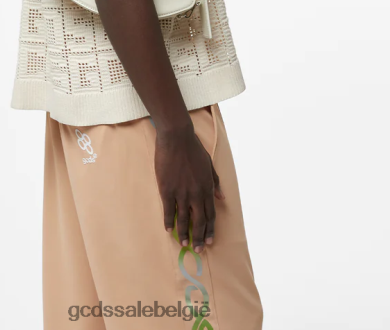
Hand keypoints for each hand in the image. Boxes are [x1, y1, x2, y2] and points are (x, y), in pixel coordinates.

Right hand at [154, 122, 225, 252]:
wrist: (177, 138)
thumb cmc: (194, 149)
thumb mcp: (209, 165)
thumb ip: (216, 182)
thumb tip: (222, 197)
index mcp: (208, 188)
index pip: (211, 214)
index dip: (210, 229)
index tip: (209, 241)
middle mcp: (196, 194)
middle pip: (199, 221)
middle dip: (199, 237)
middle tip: (198, 250)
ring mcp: (181, 193)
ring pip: (184, 219)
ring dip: (184, 233)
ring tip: (184, 244)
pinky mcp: (167, 190)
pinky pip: (169, 210)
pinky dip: (169, 222)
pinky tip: (168, 230)